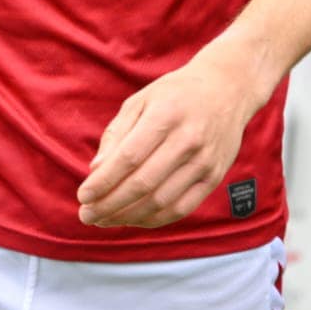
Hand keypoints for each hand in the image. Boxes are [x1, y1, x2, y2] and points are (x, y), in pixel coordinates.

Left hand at [76, 44, 262, 228]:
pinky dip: (154, 219)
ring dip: (128, 217)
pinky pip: (181, 208)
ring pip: (161, 201)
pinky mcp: (214, 177)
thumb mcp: (141, 100)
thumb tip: (96, 170)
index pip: (129, 158)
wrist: (227, 89)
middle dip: (110, 204)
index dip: (103, 182)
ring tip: (104, 220)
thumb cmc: (174, 94)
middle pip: (143, 184)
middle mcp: (188, 139)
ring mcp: (204, 161)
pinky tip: (133, 219)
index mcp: (165, 115)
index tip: (83, 196)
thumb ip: (117, 134)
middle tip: (87, 215)